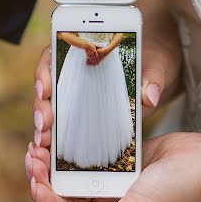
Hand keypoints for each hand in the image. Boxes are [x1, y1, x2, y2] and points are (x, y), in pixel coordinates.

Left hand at [29, 132, 200, 201]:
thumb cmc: (178, 192)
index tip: (35, 177)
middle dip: (44, 180)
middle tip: (32, 154)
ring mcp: (112, 191)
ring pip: (72, 182)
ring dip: (54, 166)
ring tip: (40, 145)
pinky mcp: (116, 170)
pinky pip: (87, 165)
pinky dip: (72, 155)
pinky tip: (59, 141)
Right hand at [30, 32, 176, 149]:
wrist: (158, 73)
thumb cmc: (154, 60)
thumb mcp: (157, 64)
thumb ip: (152, 77)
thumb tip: (149, 97)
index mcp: (85, 48)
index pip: (53, 54)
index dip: (45, 72)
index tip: (46, 89)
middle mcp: (75, 70)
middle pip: (47, 85)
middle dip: (42, 105)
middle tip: (45, 125)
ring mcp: (76, 93)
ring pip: (51, 107)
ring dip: (44, 125)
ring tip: (45, 143)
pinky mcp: (83, 112)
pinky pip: (64, 124)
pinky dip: (56, 137)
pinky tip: (52, 153)